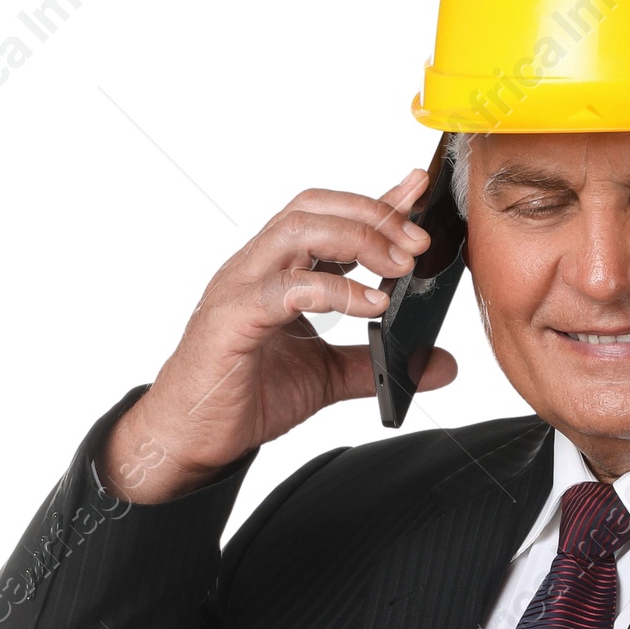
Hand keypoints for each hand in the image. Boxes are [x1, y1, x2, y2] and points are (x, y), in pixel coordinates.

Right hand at [98, 169, 458, 501]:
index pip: (329, 218)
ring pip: (297, 231)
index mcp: (279, 271)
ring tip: (401, 266)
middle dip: (372, 215)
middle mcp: (258, 268)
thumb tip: (438, 364)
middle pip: (314, 210)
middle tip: (418, 241)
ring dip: (358, 240)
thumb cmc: (245, 395)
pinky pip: (283, 288)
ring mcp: (240, 288)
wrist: (191, 437)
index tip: (418, 191)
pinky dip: (334, 289)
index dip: (375, 201)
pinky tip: (371, 304)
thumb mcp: (326, 376)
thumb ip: (378, 364)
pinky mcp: (232, 319)